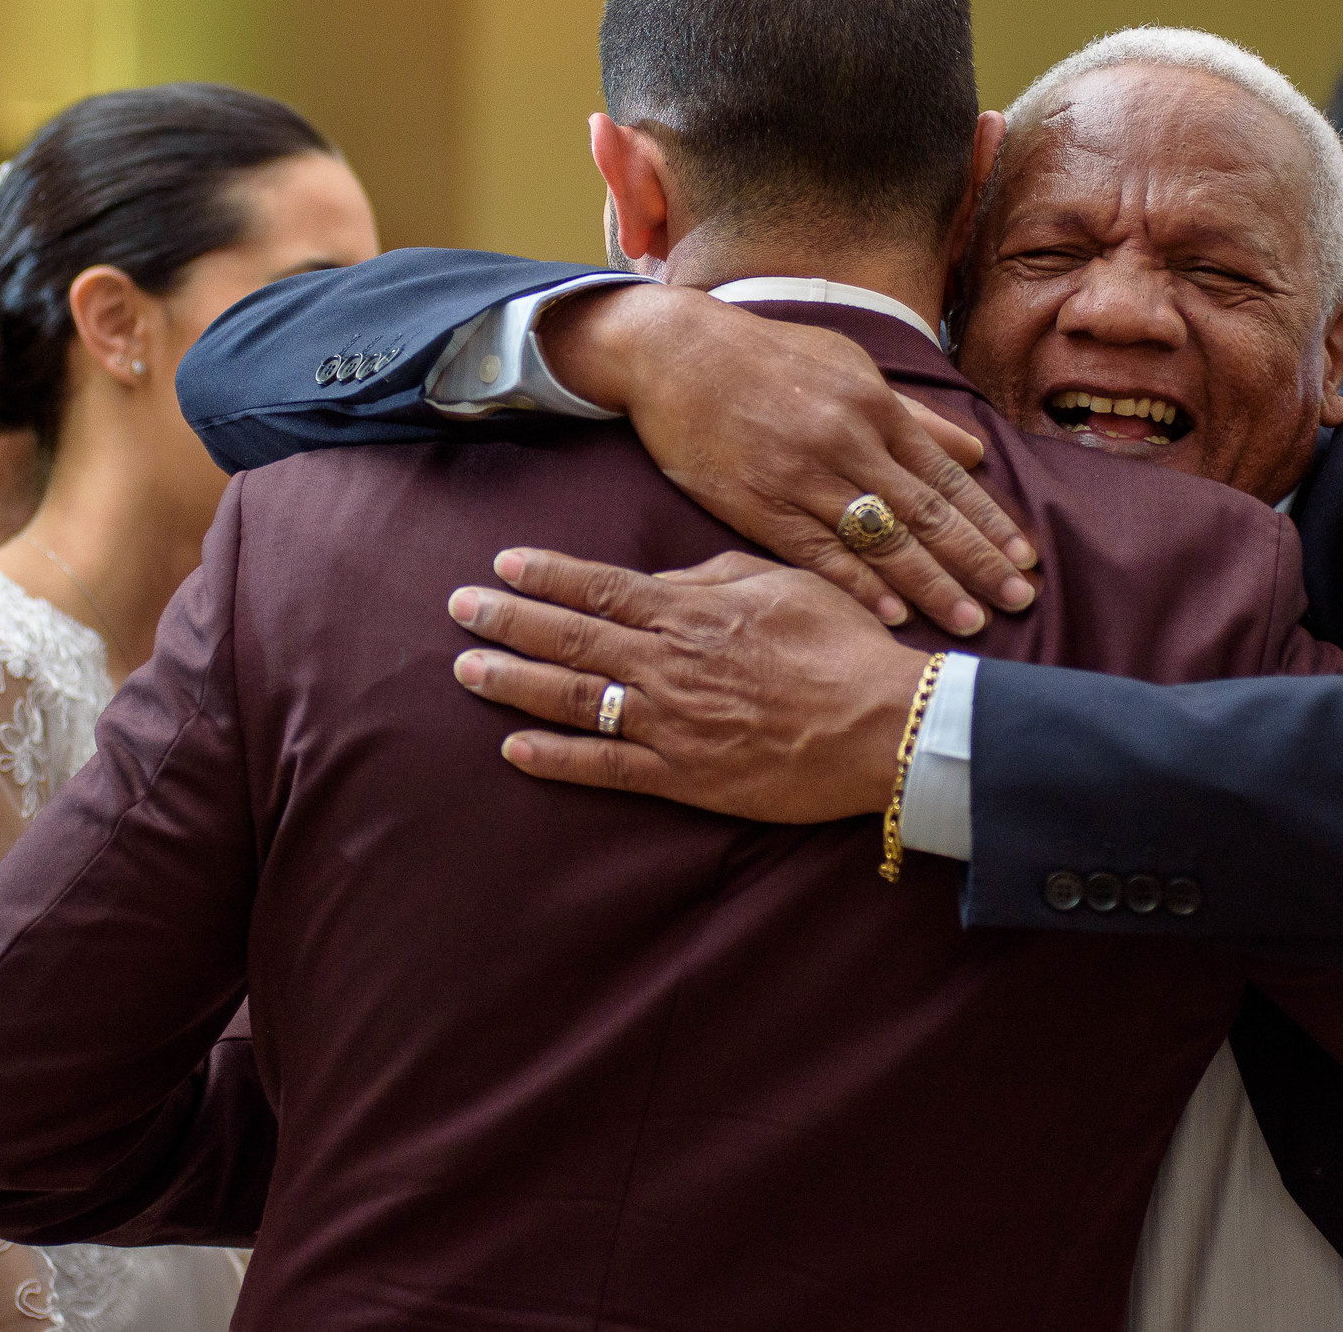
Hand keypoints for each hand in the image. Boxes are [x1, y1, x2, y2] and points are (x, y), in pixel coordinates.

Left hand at [448, 547, 933, 822]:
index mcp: (692, 613)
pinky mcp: (684, 777)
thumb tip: (663, 581)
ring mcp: (670, 724)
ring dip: (513, 684)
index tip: (503, 563)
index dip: (547, 575)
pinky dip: (556, 759)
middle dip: (508, 621)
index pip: (601, 589)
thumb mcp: (784, 582)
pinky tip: (515, 749)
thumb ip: (714, 578)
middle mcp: (668, 665)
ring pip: (574, 700)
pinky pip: (606, 768)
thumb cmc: (843, 646)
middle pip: (570, 640)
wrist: (883, 725)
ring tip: (465, 671)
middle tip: (459, 610)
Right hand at [540, 284, 1035, 637]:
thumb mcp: (850, 368)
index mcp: (874, 410)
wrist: (677, 354)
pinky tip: (893, 616)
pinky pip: (818, 556)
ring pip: (880, 542)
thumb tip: (974, 451)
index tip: (1027, 559)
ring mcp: (801, 479)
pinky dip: (859, 588)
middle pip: (925, 516)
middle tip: (1020, 601)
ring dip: (931, 586)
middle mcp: (847, 445)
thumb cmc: (771, 358)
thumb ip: (914, 417)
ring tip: (971, 621)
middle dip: (977, 562)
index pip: (947, 478)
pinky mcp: (758, 507)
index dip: (990, 522)